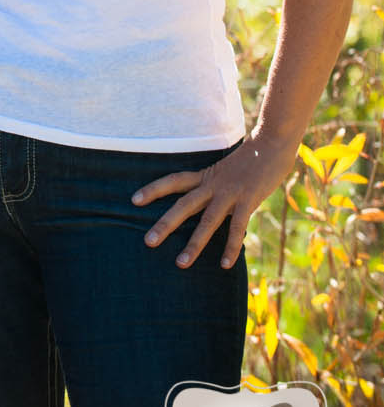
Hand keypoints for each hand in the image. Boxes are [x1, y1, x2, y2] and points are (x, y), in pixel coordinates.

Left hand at [132, 134, 295, 268]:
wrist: (272, 142)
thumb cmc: (250, 158)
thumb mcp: (225, 168)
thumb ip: (216, 184)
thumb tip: (208, 200)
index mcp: (206, 175)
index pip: (174, 181)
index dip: (154, 189)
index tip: (134, 200)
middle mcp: (213, 184)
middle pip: (184, 205)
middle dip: (165, 224)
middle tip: (148, 241)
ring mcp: (230, 193)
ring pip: (207, 221)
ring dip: (194, 244)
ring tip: (181, 263)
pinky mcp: (248, 200)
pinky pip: (237, 228)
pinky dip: (231, 247)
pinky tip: (224, 264)